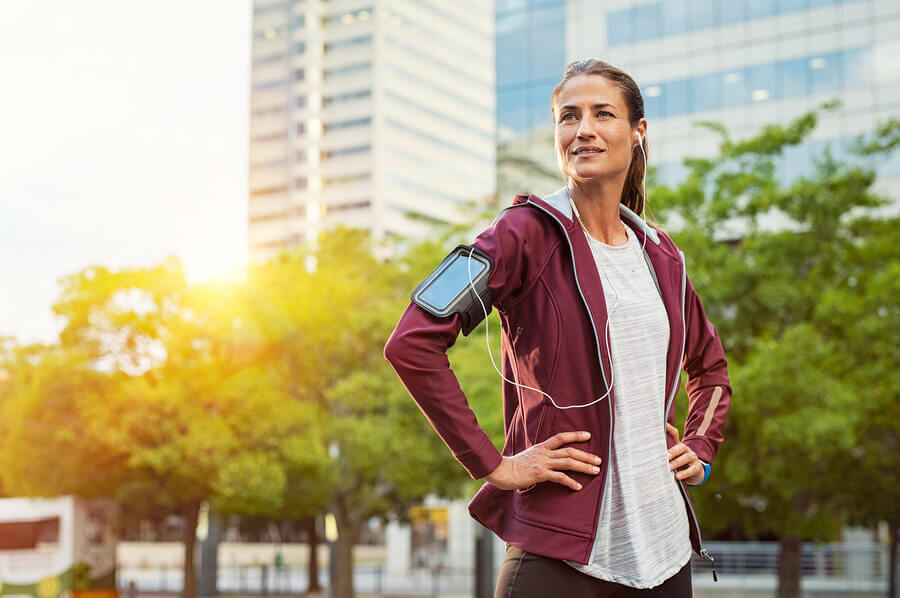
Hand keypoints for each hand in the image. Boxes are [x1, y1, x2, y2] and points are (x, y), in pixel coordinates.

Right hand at [485, 431, 601, 490]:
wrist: (501, 470)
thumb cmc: (512, 466)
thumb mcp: (527, 456)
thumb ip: (538, 456)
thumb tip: (546, 459)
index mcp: (541, 447)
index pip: (561, 438)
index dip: (575, 435)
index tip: (588, 436)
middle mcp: (544, 453)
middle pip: (570, 451)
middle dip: (586, 455)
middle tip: (599, 460)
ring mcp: (543, 463)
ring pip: (568, 462)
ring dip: (584, 466)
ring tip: (595, 470)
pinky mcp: (540, 474)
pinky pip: (559, 477)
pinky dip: (570, 482)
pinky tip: (578, 486)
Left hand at [666, 424, 704, 484]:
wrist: (694, 473)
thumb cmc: (679, 464)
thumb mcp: (672, 457)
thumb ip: (663, 451)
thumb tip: (651, 445)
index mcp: (679, 445)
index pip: (674, 434)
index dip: (669, 429)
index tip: (662, 427)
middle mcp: (686, 450)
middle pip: (681, 447)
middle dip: (672, 451)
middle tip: (665, 456)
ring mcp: (693, 458)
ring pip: (686, 457)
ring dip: (677, 462)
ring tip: (669, 467)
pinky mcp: (697, 468)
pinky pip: (692, 469)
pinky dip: (685, 473)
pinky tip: (678, 476)